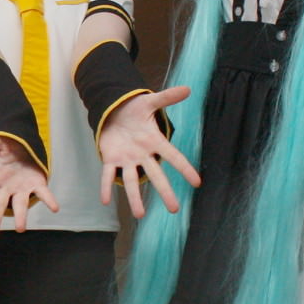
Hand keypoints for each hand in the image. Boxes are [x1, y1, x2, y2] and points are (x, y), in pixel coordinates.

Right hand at [0, 134, 58, 238]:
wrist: (23, 147)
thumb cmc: (6, 148)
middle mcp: (6, 186)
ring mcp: (21, 188)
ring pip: (19, 205)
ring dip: (21, 216)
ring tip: (20, 228)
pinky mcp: (36, 184)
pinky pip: (42, 194)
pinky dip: (49, 200)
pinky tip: (55, 208)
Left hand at [96, 86, 200, 216]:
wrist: (114, 112)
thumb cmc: (134, 109)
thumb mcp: (149, 102)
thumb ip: (167, 97)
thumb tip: (188, 88)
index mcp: (154, 142)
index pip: (173, 157)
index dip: (185, 169)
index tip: (197, 183)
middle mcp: (143, 155)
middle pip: (156, 175)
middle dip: (165, 192)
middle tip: (174, 209)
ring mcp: (127, 159)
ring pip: (132, 181)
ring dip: (135, 198)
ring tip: (139, 215)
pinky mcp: (111, 159)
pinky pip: (108, 175)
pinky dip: (106, 186)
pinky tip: (105, 200)